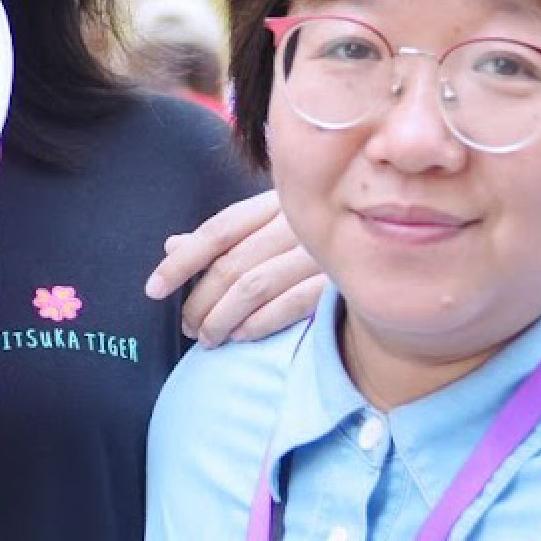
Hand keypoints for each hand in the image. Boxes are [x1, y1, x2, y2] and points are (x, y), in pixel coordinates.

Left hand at [146, 191, 324, 344]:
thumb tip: (172, 246)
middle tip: (186, 326)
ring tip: (206, 338)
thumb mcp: (271, 222)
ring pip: (253, 287)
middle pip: (231, 264)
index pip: (217, 231)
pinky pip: (289, 304)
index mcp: (274, 203)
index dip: (181, 263)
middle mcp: (295, 222)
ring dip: (222, 318)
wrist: (388, 240)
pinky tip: (242, 336)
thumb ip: (225, 236)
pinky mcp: (339, 280)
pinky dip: (259, 323)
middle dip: (200, 300)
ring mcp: (319, 250)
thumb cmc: (316, 233)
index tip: (153, 289)